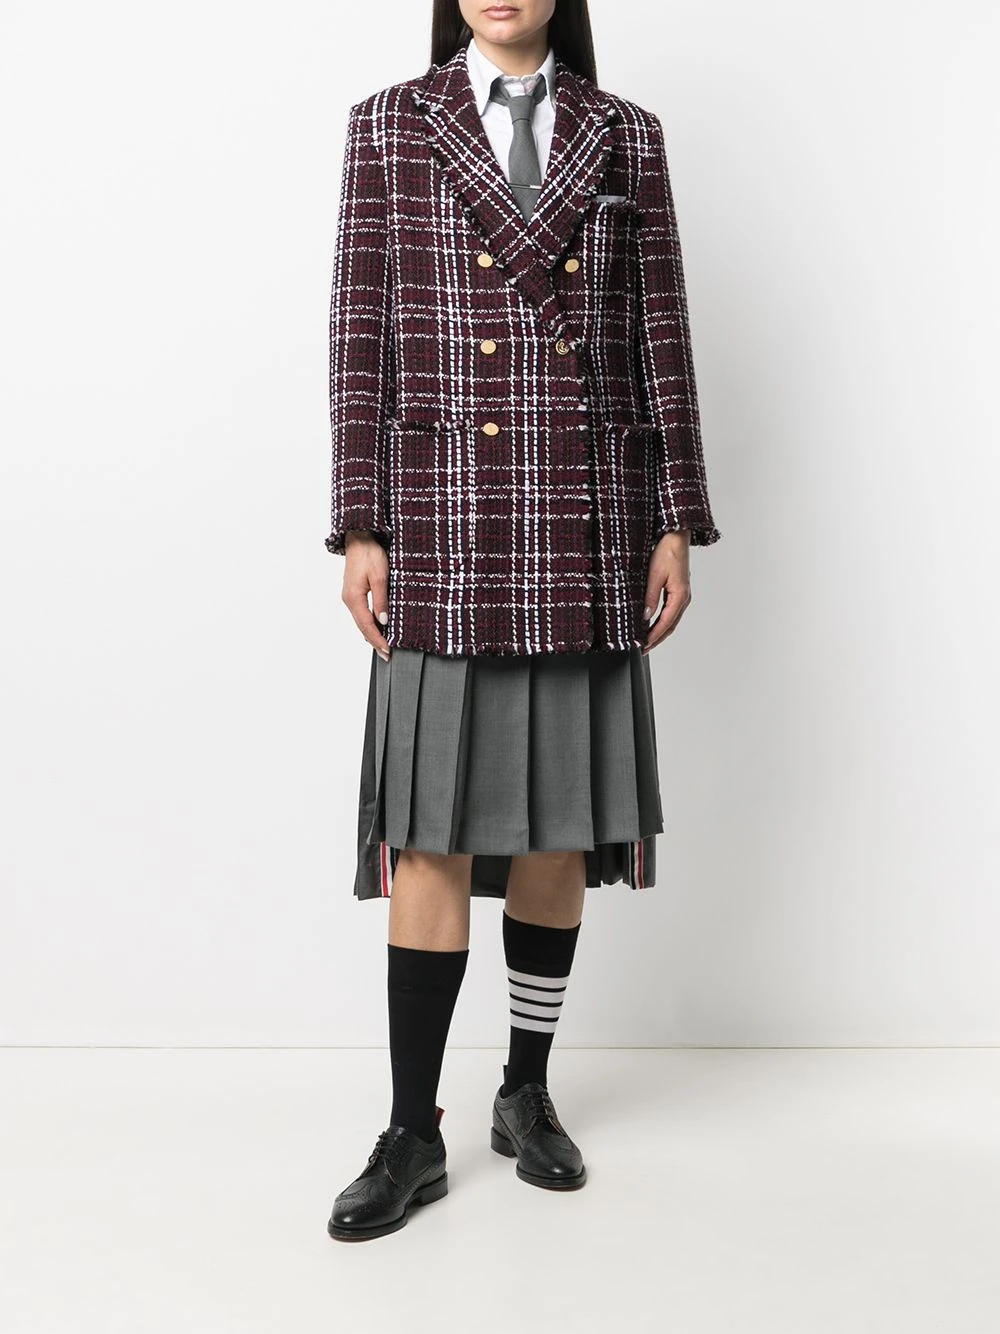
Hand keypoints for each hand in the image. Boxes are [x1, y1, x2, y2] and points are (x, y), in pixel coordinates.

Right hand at [341, 531, 391, 659]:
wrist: (359, 539)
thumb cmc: (370, 554)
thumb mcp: (380, 577)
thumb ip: (381, 600)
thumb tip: (383, 621)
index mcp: (354, 598)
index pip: (367, 625)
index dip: (378, 640)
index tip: (388, 651)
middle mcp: (349, 600)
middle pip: (362, 627)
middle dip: (375, 641)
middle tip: (388, 655)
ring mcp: (350, 597)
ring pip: (361, 621)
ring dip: (372, 634)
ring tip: (384, 646)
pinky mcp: (353, 593)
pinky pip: (361, 614)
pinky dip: (369, 624)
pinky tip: (377, 628)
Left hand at [641, 530, 691, 653]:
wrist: (676, 537)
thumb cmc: (667, 552)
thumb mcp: (654, 575)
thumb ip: (650, 597)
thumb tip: (646, 617)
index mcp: (680, 596)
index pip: (665, 623)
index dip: (654, 636)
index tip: (643, 645)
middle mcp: (684, 598)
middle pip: (670, 626)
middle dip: (657, 639)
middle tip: (644, 648)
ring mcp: (683, 595)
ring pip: (672, 620)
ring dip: (660, 631)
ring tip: (647, 640)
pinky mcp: (679, 590)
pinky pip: (671, 611)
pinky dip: (663, 621)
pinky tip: (653, 624)